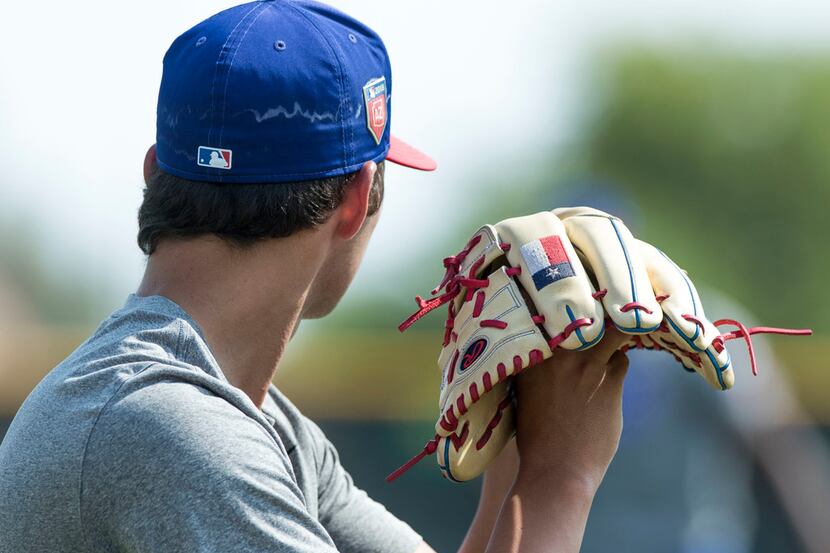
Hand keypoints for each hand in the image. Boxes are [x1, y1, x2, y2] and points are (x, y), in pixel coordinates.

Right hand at [481, 327, 629, 552]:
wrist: (556, 471)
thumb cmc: (533, 438)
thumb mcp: (523, 396)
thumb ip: (535, 369)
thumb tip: (551, 351)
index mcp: (529, 355)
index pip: (546, 315)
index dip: (558, 309)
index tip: (566, 304)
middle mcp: (556, 353)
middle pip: (582, 314)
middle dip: (592, 312)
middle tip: (599, 310)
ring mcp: (585, 364)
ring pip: (609, 332)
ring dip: (612, 336)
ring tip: (615, 336)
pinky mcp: (610, 380)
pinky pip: (621, 360)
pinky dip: (617, 366)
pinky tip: (613, 375)